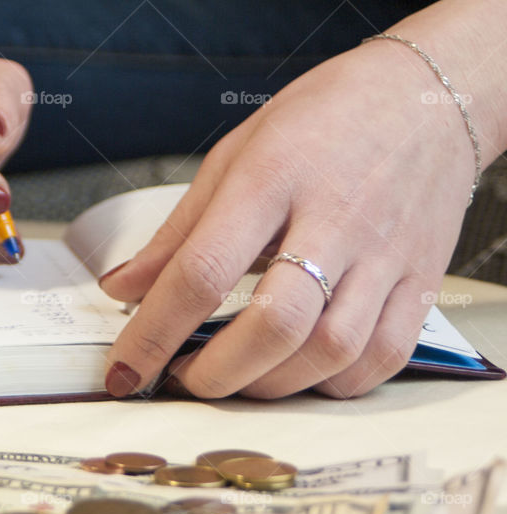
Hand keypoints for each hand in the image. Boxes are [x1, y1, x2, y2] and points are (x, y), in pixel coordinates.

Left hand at [100, 40, 476, 398]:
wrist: (427, 94)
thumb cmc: (322, 119)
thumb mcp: (234, 155)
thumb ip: (177, 233)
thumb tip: (121, 288)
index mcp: (272, 178)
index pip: (203, 272)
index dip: (154, 334)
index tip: (124, 372)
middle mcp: (335, 219)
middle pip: (275, 324)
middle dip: (215, 373)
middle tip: (182, 378)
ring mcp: (387, 253)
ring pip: (331, 350)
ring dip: (269, 385)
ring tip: (234, 378)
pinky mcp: (424, 278)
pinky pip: (385, 356)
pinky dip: (334, 384)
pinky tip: (299, 374)